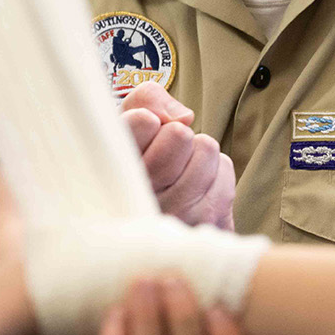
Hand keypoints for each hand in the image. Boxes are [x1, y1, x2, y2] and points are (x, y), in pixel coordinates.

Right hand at [120, 83, 234, 229]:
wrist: (149, 235)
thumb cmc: (136, 161)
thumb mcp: (124, 123)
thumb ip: (145, 100)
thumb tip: (184, 117)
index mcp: (110, 170)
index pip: (141, 123)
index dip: (147, 119)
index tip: (145, 127)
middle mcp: (140, 198)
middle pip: (179, 134)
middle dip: (177, 134)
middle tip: (164, 153)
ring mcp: (175, 215)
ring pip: (206, 148)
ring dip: (197, 154)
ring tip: (180, 172)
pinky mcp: (206, 225)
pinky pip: (224, 169)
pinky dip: (215, 172)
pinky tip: (196, 189)